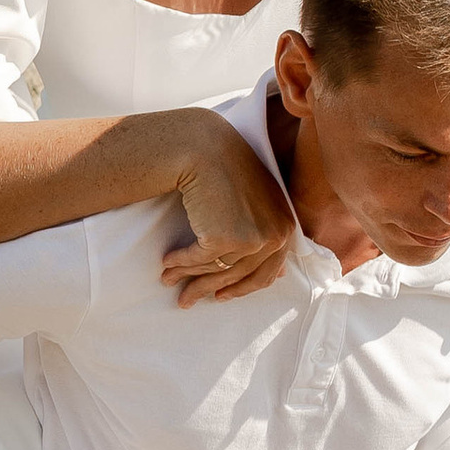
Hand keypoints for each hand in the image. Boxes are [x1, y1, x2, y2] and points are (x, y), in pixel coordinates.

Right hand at [159, 108, 298, 307]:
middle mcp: (274, 237)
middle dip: (209, 291)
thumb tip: (279, 276)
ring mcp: (251, 240)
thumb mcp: (259, 202)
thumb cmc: (228, 170)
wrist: (206, 148)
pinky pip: (195, 260)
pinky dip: (178, 264)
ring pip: (214, 271)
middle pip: (238, 278)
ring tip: (167, 281)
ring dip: (188, 279)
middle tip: (188, 300)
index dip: (241, 288)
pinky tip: (165, 264)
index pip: (266, 273)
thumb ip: (266, 234)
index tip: (221, 296)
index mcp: (284, 228)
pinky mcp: (223, 240)